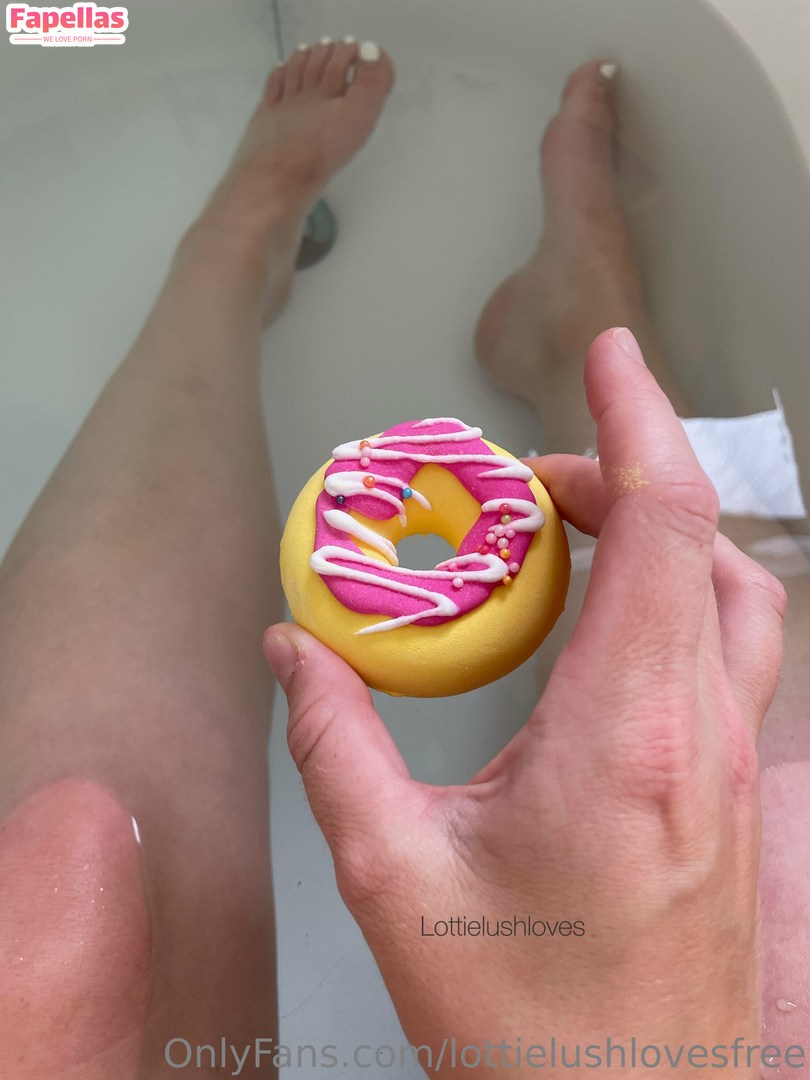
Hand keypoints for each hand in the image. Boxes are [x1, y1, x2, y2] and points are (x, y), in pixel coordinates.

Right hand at [265, 328, 785, 1076]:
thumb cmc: (529, 1031)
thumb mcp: (396, 883)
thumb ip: (337, 749)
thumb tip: (297, 656)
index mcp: (625, 742)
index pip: (662, 529)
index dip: (635, 422)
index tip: (606, 355)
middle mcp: (701, 740)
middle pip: (698, 543)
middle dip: (619, 474)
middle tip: (529, 486)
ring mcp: (734, 770)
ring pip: (735, 595)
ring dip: (663, 533)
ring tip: (574, 533)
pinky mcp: (735, 797)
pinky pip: (732, 654)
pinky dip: (682, 596)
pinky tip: (615, 624)